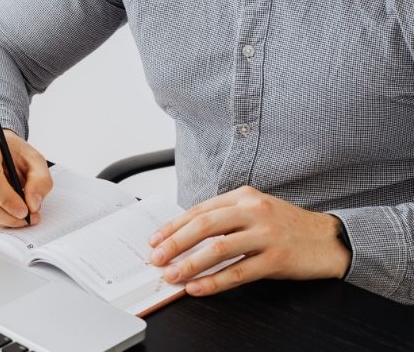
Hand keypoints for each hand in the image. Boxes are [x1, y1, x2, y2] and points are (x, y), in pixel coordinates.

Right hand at [0, 129, 51, 227]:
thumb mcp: (33, 158)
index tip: (24, 211)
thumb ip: (40, 180)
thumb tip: (33, 205)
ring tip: (18, 217)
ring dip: (1, 221)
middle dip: (7, 216)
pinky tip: (5, 213)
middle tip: (26, 219)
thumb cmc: (11, 152)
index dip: (8, 200)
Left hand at [148, 185, 350, 295]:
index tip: (154, 240)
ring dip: (190, 264)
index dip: (173, 226)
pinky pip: (238, 272)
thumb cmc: (285, 226)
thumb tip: (184, 236)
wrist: (329, 239)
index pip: (199, 210)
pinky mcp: (276, 258)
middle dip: (174, 243)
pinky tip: (198, 288)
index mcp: (243, 197)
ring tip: (172, 275)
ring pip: (218, 248)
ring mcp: (265, 234)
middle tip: (156, 258)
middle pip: (204, 226)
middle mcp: (252, 211)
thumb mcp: (254, 210)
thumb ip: (224, 218)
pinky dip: (214, 282)